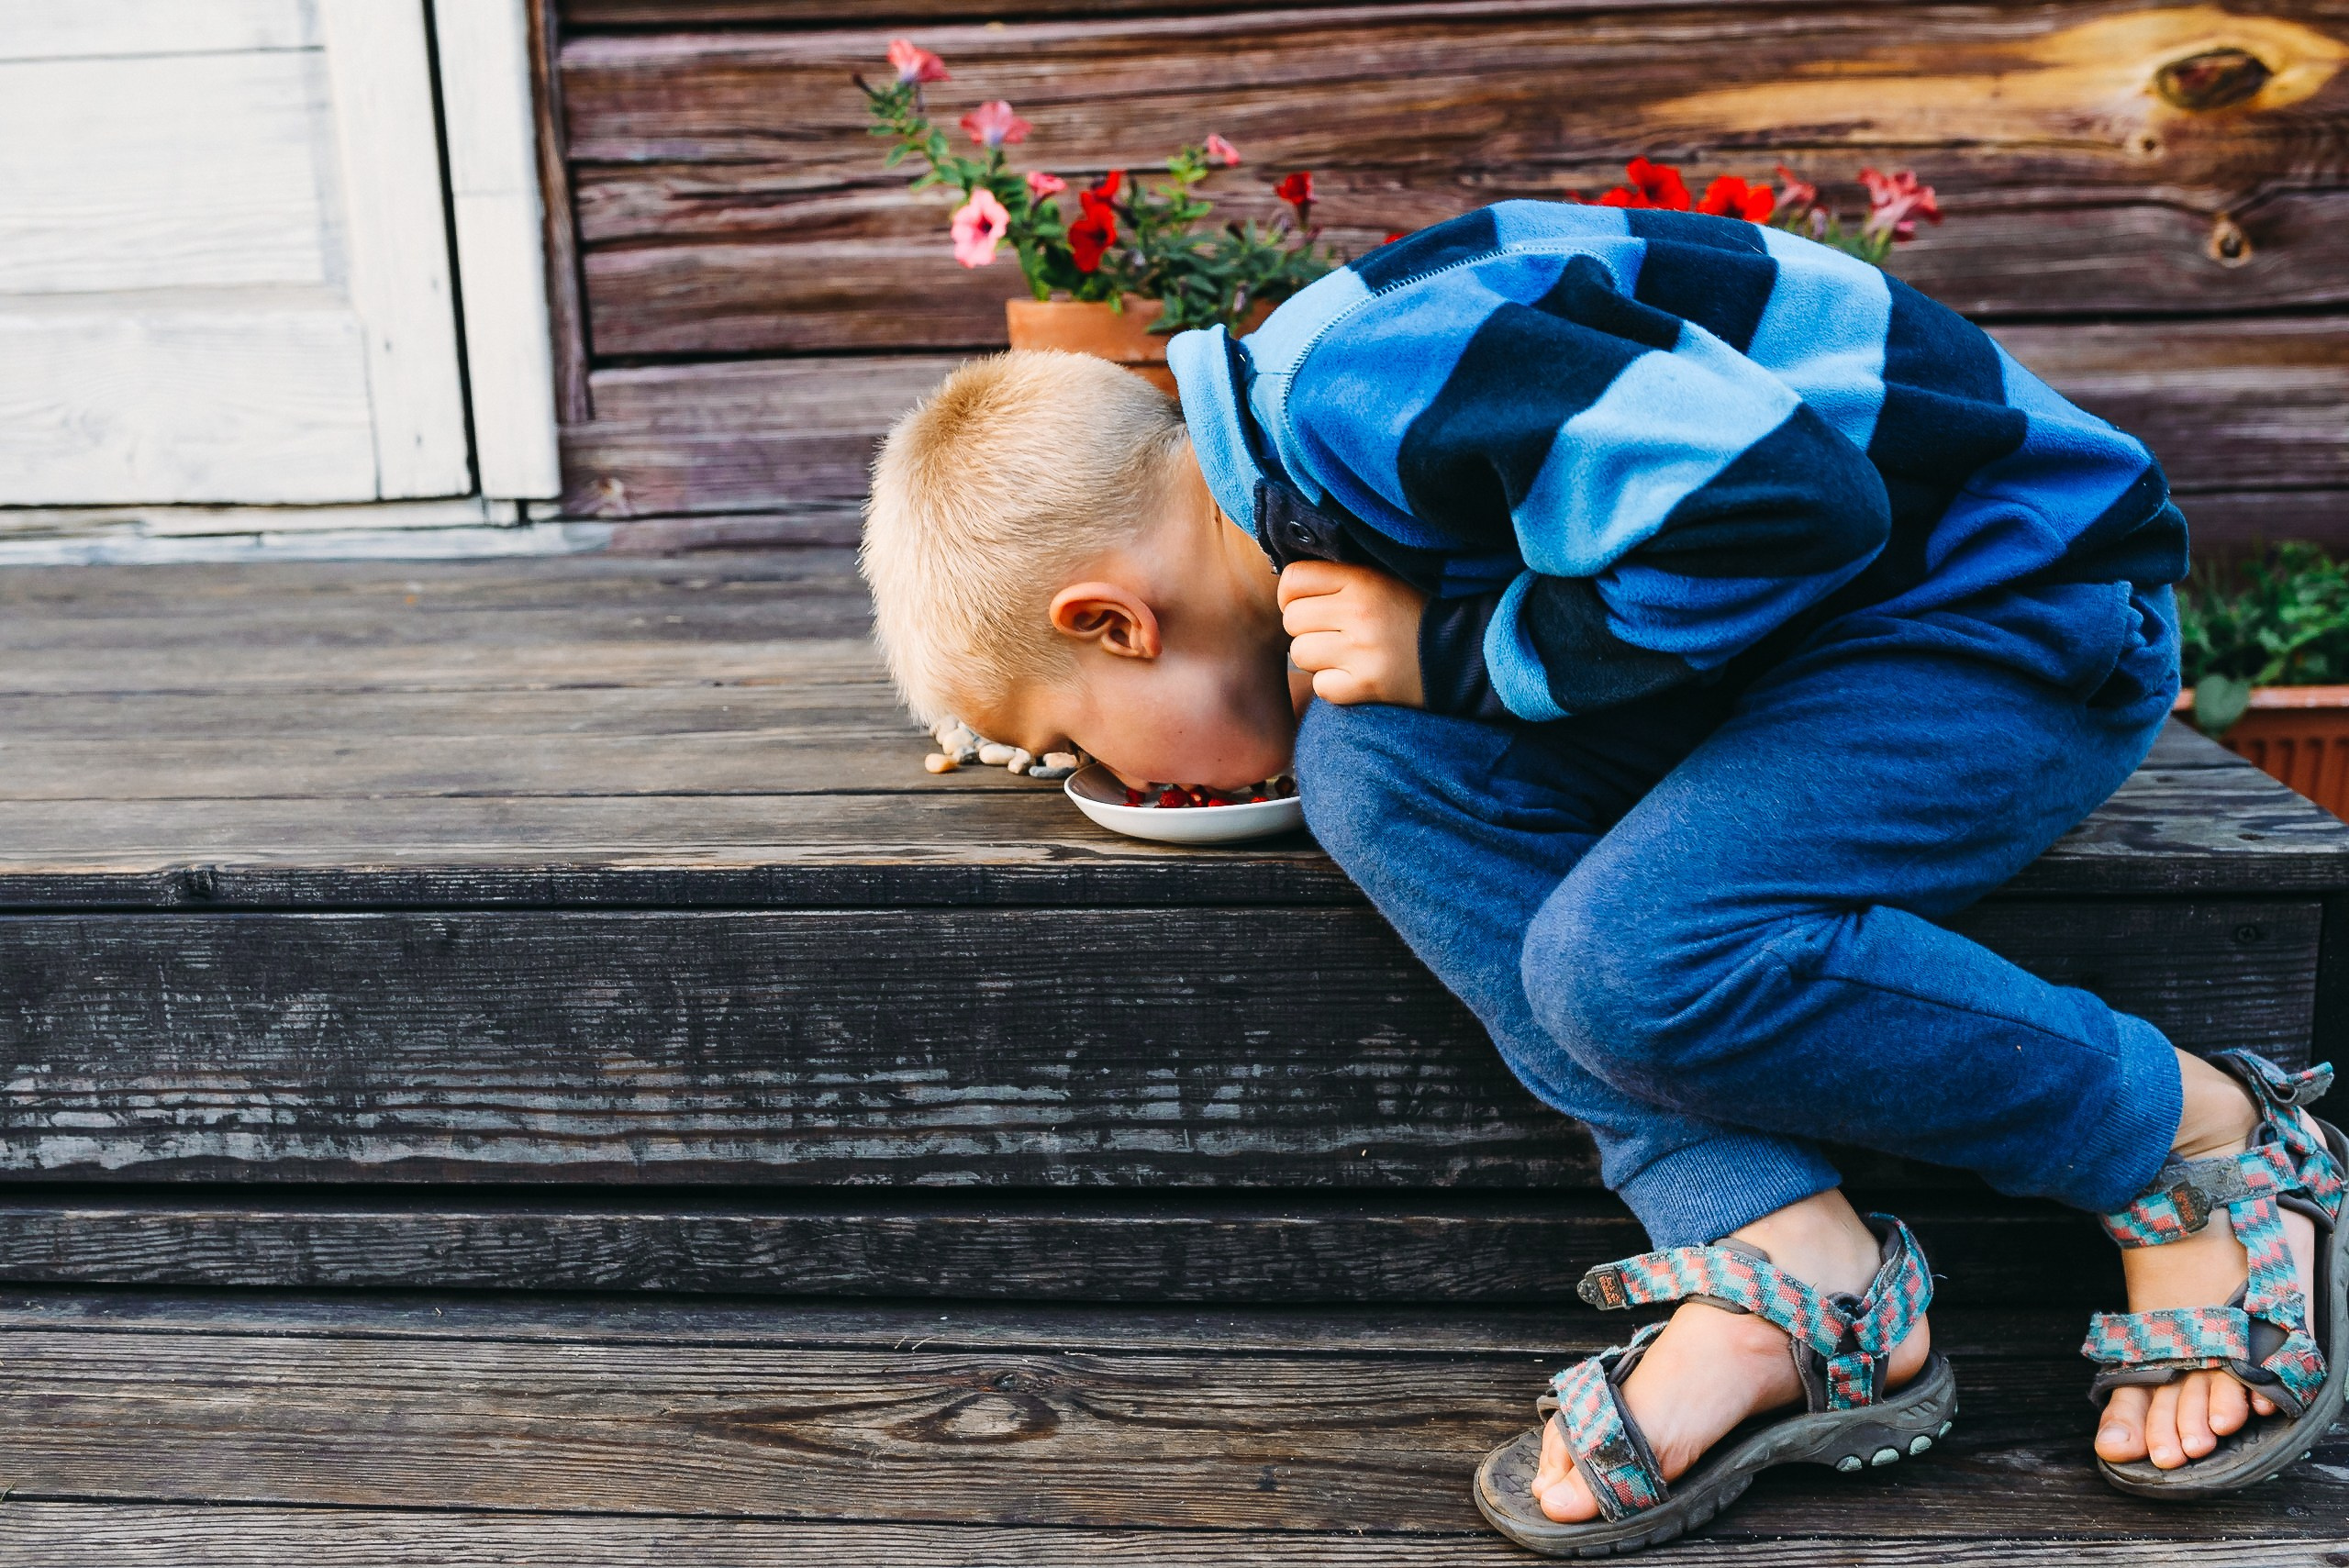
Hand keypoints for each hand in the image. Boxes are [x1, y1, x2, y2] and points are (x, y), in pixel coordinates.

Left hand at [1277, 559, 1426, 707]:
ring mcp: (1363, 652)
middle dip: (1305, 628)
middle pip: (1292, 620)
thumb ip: (1342, 576)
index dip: (1292, 594)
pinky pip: (1321, 686)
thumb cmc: (1419, 612)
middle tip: (1332, 631)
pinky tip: (1355, 676)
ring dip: (1317, 658)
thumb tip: (1290, 584)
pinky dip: (1333, 684)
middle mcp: (1360, 613)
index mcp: (1363, 580)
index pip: (1293, 580)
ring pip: (1300, 654)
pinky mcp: (1368, 686)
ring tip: (1344, 653)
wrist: (1468, 650)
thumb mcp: (1384, 578)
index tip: (1309, 602)